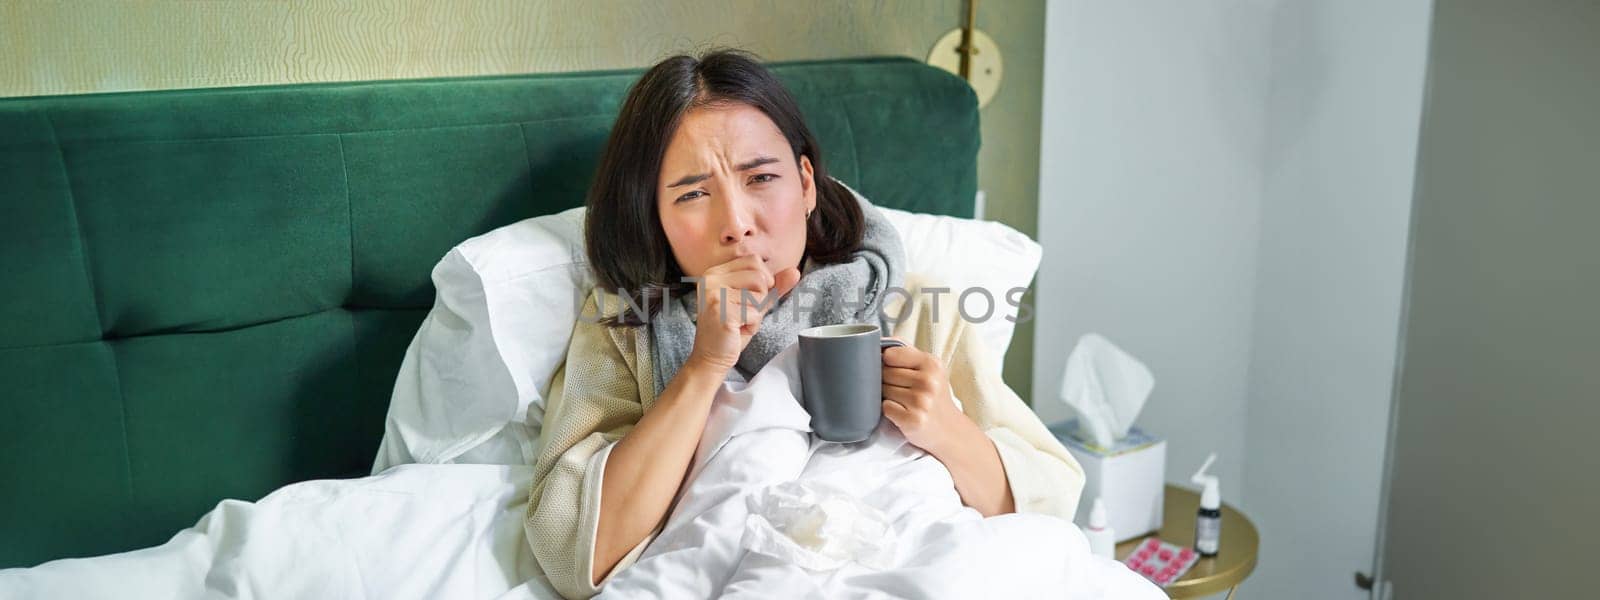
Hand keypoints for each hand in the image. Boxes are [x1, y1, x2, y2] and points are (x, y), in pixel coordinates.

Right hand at [686, 255, 800, 372]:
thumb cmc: (733, 329)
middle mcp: (711, 278)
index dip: (763, 281)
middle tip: (744, 313)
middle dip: (760, 298)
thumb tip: (795, 271)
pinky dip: (753, 325)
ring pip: (759, 294)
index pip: (753, 261)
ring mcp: (714, 294)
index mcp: (716, 272)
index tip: (748, 300)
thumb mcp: (755, 303)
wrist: (712, 357)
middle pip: (759, 276)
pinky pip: (755, 313)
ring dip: (756, 313)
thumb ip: (774, 286)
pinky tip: (738, 331)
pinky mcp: (720, 311)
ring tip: (740, 322)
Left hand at [881, 343, 971, 453]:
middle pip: (885, 373)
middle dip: (886, 381)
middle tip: (901, 389)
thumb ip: (907, 352)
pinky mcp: (913, 420)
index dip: (887, 363)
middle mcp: (929, 381)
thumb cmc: (934, 396)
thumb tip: (882, 342)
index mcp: (932, 364)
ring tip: (902, 401)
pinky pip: (885, 408)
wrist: (950, 429)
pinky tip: (902, 413)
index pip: (890, 355)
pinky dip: (889, 411)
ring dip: (887, 396)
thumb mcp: (930, 369)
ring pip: (883, 390)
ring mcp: (921, 402)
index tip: (894, 370)